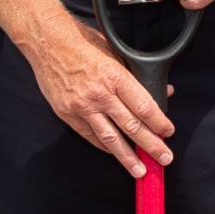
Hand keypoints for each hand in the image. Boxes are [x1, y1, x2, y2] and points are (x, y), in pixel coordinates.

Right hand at [28, 12, 175, 175]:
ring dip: (128, 157)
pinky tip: (115, 154)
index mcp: (115, 76)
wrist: (47, 43)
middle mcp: (100, 94)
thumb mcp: (115, 53)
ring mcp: (82, 106)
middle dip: (151, 145)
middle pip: (131, 126)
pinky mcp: (67, 113)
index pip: (144, 107)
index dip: (159, 123)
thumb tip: (162, 92)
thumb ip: (137, 76)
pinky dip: (104, 146)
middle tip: (164, 159)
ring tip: (140, 170)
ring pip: (110, 138)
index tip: (168, 132)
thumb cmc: (82, 43)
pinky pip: (90, 135)